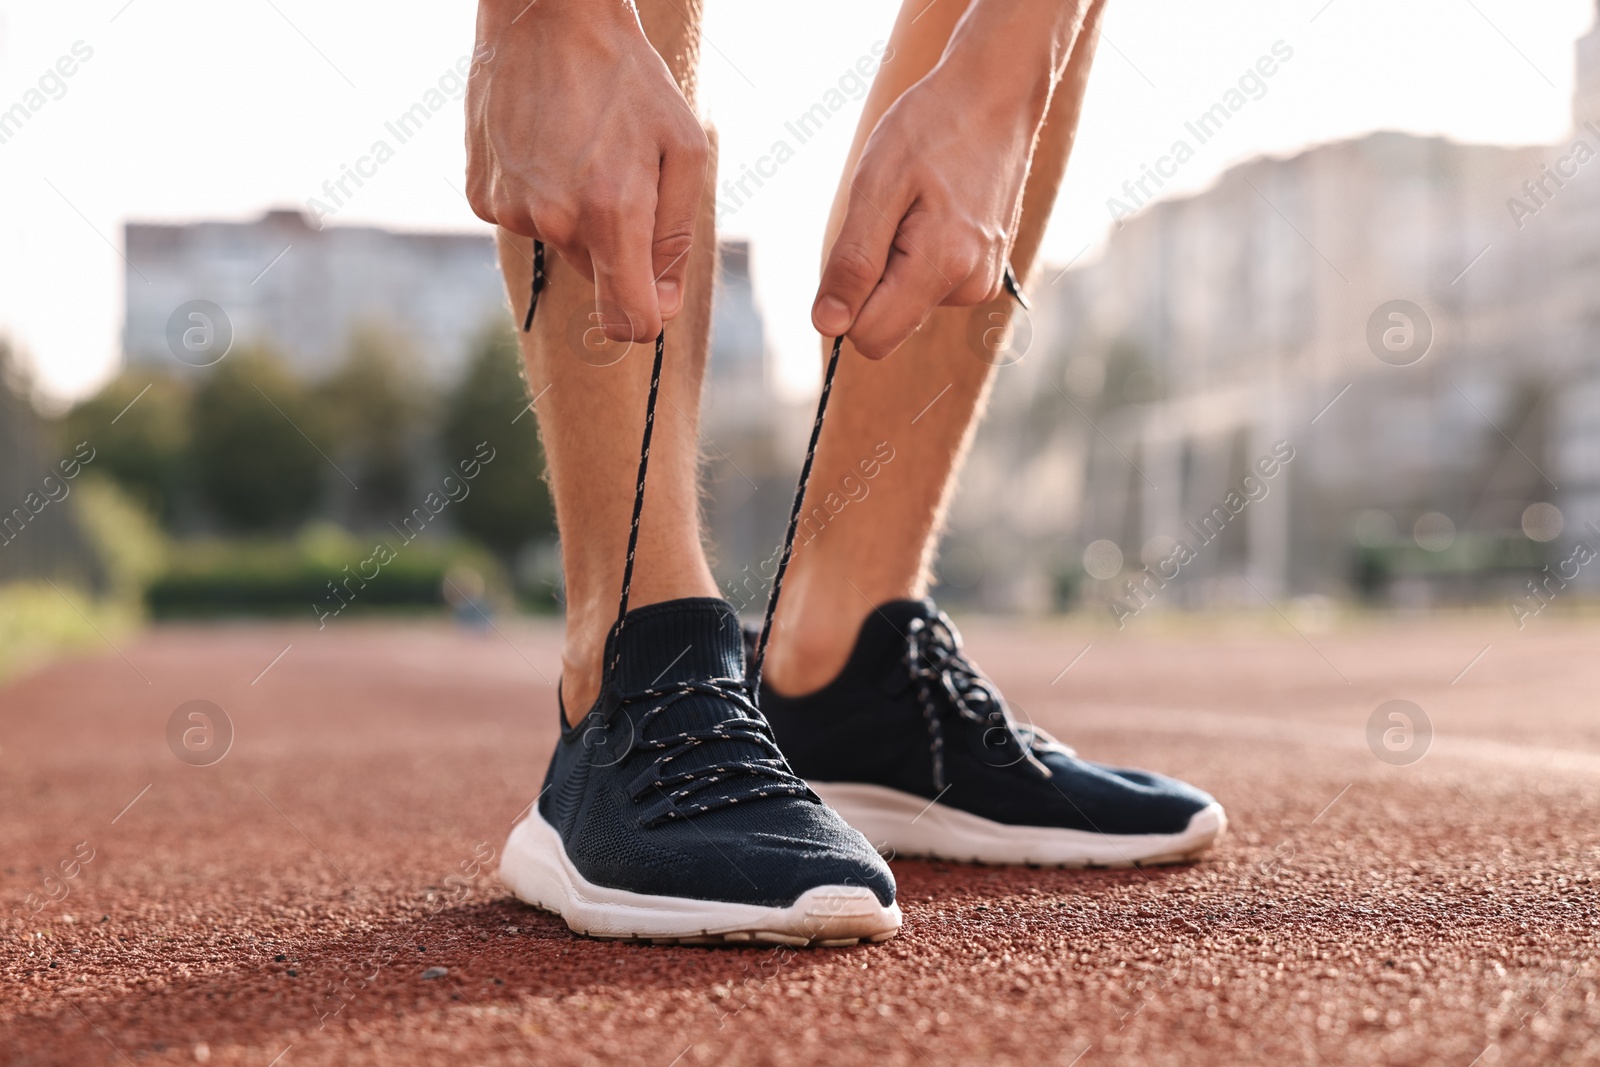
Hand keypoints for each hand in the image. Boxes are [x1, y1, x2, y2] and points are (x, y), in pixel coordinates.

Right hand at [467, 0, 708, 340]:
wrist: (546, 16)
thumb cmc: (629, 80)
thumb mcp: (682, 151)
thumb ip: (675, 240)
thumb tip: (662, 308)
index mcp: (611, 216)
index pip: (629, 322)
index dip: (648, 315)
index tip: (655, 289)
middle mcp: (555, 222)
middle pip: (597, 279)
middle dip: (616, 244)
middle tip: (620, 174)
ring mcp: (510, 210)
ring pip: (561, 245)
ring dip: (578, 215)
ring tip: (580, 149)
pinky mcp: (481, 195)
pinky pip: (524, 219)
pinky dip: (540, 195)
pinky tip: (545, 145)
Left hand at [812, 27, 1055, 358]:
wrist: (995, 95)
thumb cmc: (930, 128)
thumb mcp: (875, 187)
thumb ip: (852, 263)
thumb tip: (828, 326)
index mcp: (943, 267)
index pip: (871, 337)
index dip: (845, 304)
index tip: (850, 251)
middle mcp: (970, 286)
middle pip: (888, 324)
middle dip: (869, 282)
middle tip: (885, 217)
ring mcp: (982, 281)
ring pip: (906, 303)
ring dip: (894, 261)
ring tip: (916, 203)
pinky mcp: (985, 271)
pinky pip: (928, 285)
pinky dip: (916, 254)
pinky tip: (933, 209)